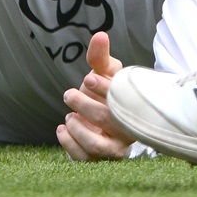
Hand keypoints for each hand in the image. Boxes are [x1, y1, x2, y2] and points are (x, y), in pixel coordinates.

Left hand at [57, 31, 134, 160]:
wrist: (101, 117)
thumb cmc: (106, 92)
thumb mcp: (104, 72)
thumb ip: (100, 56)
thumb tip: (99, 35)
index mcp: (133, 105)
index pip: (123, 98)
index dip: (105, 88)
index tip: (88, 78)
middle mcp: (128, 129)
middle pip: (109, 121)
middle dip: (85, 106)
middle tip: (69, 94)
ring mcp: (116, 148)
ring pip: (98, 146)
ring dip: (78, 129)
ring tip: (69, 117)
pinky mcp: (100, 161)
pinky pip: (85, 159)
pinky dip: (69, 144)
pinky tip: (62, 129)